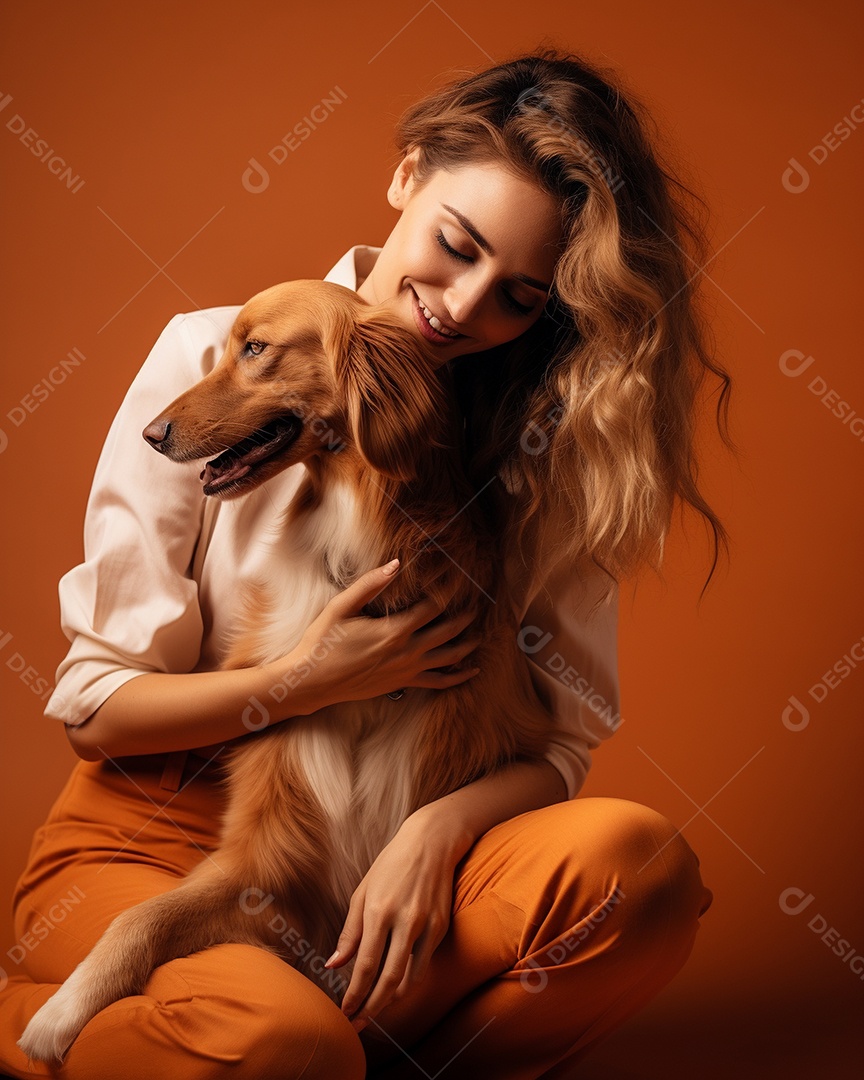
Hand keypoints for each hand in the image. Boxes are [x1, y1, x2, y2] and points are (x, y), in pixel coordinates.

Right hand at [287, 559, 480, 712]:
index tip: (459, 580)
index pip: (432, 607)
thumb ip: (371, 584)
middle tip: (477, 604)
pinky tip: (472, 671)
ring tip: (479, 633)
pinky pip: (438, 682)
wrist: (313, 681)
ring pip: (449, 658)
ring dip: (467, 644)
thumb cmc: (323, 642)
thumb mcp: (342, 607)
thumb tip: (395, 564)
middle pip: (448, 632)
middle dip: (465, 617)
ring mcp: (407, 670)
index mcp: (394, 630)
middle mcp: (407, 652)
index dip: (447, 592)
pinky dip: (458, 677)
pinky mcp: (403, 684)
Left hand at [323, 806, 470, 1031]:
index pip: (365, 966)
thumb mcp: (363, 891)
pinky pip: (423, 963)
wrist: (432, 841)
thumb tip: (333, 965)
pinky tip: (395, 985)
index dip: (354, 995)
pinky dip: (409, 980)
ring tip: (375, 1008)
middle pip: (388, 980)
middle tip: (359, 1025)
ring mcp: (427, 925)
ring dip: (391, 999)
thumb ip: (350, 932)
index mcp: (379, 911)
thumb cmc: (391, 864)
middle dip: (372, 1008)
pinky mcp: (442, 926)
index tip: (345, 1013)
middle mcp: (404, 920)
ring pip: (410, 978)